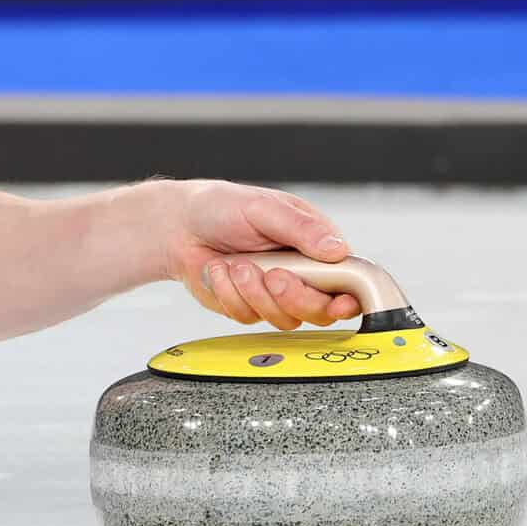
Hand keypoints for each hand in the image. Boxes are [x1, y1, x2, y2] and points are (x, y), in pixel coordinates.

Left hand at [159, 180, 360, 330]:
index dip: (349, 298)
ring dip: (255, 293)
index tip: (338, 303)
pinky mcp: (248, 306)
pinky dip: (229, 294)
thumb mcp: (262, 207)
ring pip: (284, 318)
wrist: (177, 225)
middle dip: (295, 297)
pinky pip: (247, 316)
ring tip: (235, 263)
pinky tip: (218, 270)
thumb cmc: (220, 206)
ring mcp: (274, 294)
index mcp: (315, 245)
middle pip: (320, 310)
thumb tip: (337, 249)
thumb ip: (300, 228)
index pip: (348, 280)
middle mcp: (301, 273)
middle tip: (273, 275)